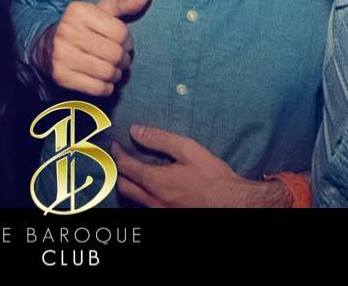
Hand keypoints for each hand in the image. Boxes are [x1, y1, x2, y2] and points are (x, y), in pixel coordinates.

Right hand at [32, 0, 151, 96]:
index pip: (121, 33)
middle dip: (124, 60)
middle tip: (121, 59)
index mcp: (78, 11)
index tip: (124, 43)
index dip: (128, 41)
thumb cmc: (83, 27)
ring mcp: (61, 55)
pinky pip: (97, 88)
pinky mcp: (61, 76)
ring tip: (113, 70)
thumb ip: (126, 2)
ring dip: (116, 75)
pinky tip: (103, 80)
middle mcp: (67, 31)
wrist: (47, 47)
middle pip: (115, 54)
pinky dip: (106, 87)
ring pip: (107, 72)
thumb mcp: (101, 11)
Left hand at [114, 126, 293, 207]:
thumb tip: (136, 131)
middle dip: (118, 171)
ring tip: (132, 171)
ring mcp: (158, 211)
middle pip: (123, 186)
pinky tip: (148, 187)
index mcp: (155, 182)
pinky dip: (139, 195)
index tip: (116, 144)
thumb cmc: (212, 177)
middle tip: (120, 158)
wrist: (231, 203)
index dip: (117, 154)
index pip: (125, 167)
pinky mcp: (167, 216)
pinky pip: (144, 206)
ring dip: (127, 184)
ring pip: (132, 199)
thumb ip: (159, 140)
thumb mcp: (188, 150)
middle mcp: (152, 200)